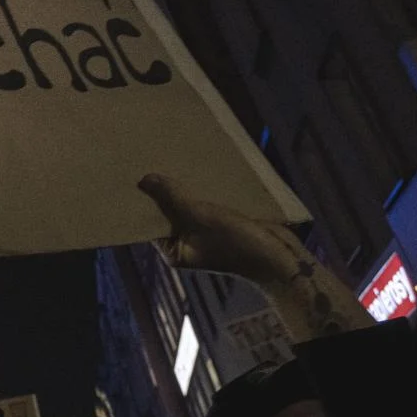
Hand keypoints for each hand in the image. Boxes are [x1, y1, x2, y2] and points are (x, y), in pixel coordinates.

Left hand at [137, 173, 308, 286]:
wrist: (281, 258)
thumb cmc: (236, 242)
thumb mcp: (199, 217)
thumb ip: (172, 198)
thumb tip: (144, 180)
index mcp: (175, 251)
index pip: (151, 223)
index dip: (146, 201)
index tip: (135, 175)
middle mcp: (187, 243)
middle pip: (171, 212)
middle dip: (168, 190)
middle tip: (154, 159)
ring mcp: (207, 234)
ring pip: (191, 205)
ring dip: (188, 187)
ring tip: (175, 158)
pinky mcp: (225, 223)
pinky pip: (210, 203)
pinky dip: (206, 190)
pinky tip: (201, 167)